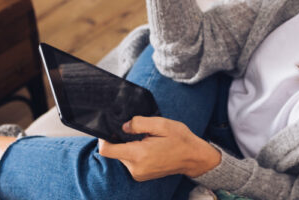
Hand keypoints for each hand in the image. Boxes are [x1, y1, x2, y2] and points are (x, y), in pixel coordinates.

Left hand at [98, 116, 221, 180]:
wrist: (193, 157)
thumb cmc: (180, 139)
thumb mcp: (162, 124)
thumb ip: (139, 123)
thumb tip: (123, 126)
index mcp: (139, 154)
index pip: (106, 150)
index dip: (104, 137)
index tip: (112, 128)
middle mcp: (136, 168)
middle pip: (114, 152)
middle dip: (123, 139)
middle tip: (141, 132)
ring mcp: (138, 174)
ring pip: (122, 156)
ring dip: (130, 146)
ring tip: (148, 140)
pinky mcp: (141, 176)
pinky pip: (130, 162)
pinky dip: (135, 153)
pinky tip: (149, 147)